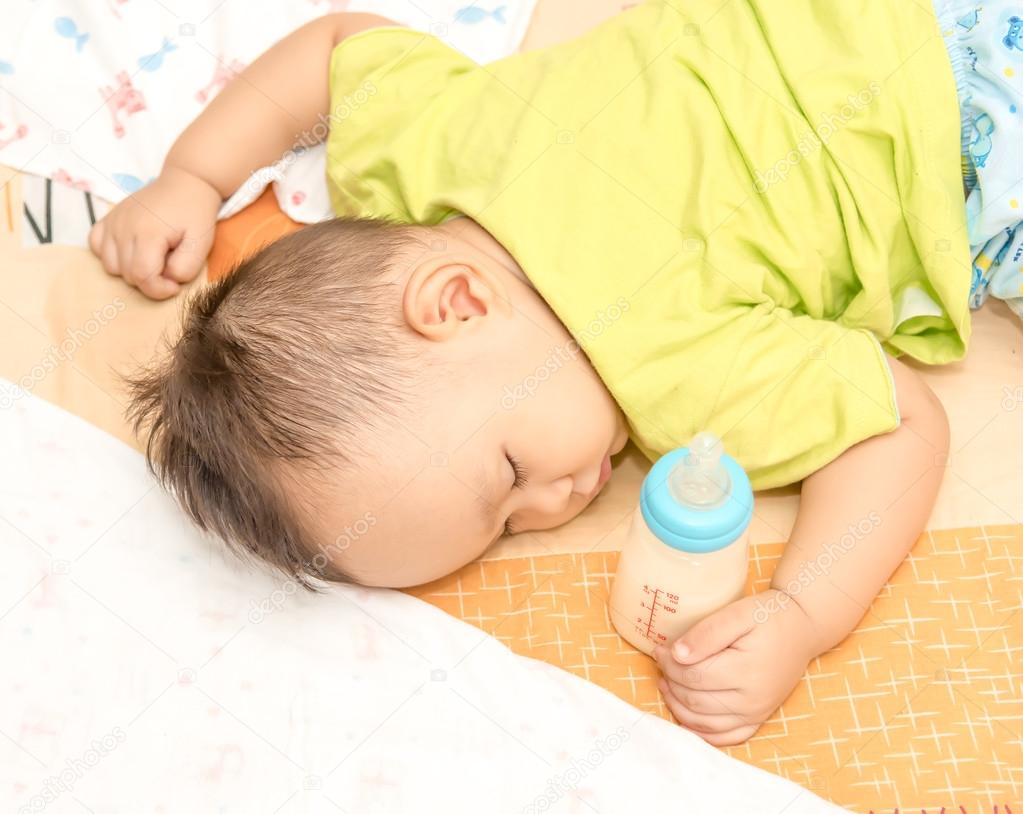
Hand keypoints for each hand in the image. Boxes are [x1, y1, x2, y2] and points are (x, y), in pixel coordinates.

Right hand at [89, 166, 220, 299]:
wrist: (185, 184)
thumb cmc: (195, 215)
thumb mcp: (201, 243)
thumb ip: (186, 267)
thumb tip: (167, 280)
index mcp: (148, 233)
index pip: (142, 277)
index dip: (160, 289)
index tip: (175, 284)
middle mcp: (124, 227)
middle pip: (128, 275)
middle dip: (150, 280)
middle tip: (169, 264)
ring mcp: (112, 222)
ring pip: (110, 266)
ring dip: (132, 270)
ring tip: (153, 257)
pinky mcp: (107, 219)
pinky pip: (96, 247)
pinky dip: (111, 255)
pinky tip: (131, 250)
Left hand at [652, 589, 817, 745]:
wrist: (801, 629)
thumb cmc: (768, 617)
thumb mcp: (737, 614)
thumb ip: (706, 633)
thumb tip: (677, 654)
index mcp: (746, 671)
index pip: (693, 676)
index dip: (669, 664)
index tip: (659, 650)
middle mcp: (752, 700)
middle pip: (695, 700)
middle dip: (671, 682)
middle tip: (662, 663)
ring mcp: (756, 713)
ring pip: (704, 723)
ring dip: (678, 706)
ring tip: (666, 684)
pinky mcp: (758, 719)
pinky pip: (725, 737)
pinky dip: (701, 731)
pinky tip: (685, 715)